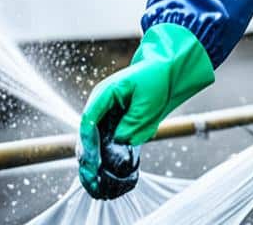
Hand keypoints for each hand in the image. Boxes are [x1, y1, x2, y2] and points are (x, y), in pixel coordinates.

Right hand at [78, 23, 214, 198]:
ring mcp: (105, 115)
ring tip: (95, 181)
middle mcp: (100, 105)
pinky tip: (103, 173)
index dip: (89, 142)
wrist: (166, 72)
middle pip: (86, 134)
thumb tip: (120, 142)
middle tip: (93, 177)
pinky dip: (102, 157)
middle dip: (88, 157)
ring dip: (93, 160)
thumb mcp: (147, 102)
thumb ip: (132, 123)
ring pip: (92, 141)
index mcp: (104, 94)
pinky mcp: (113, 124)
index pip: (88, 120)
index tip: (94, 161)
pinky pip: (103, 143)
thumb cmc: (156, 80)